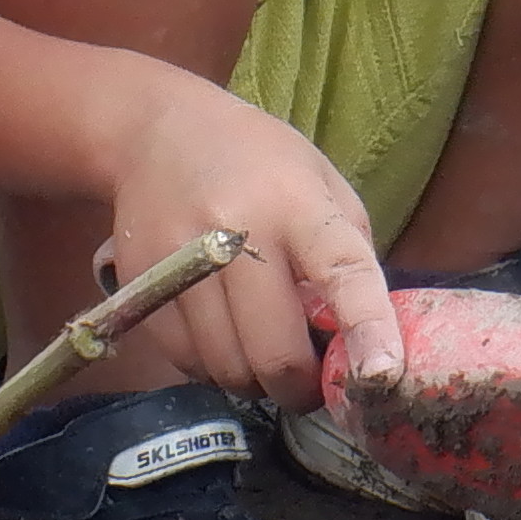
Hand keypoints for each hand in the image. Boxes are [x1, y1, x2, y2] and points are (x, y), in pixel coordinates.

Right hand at [103, 79, 397, 412]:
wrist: (159, 131)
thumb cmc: (260, 163)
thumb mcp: (322, 186)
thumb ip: (349, 257)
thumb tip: (363, 342)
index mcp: (299, 204)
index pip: (342, 271)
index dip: (367, 327)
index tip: (381, 374)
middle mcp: (237, 230)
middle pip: (273, 350)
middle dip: (299, 388)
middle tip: (306, 383)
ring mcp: (180, 259)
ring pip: (226, 366)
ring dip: (253, 380)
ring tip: (260, 354)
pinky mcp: (139, 281)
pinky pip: (184, 360)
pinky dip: (211, 368)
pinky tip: (222, 340)